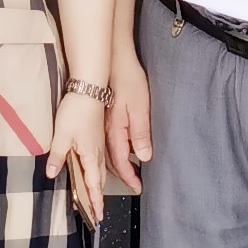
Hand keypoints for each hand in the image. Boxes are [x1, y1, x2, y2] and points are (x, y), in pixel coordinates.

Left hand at [47, 90, 107, 225]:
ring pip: (101, 169)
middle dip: (98, 196)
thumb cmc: (77, 111)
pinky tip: (93, 167)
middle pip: (100, 179)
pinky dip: (97, 169)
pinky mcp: (96, 135)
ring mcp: (99, 143)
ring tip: (96, 194)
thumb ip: (57, 156)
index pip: (94, 184)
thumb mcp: (62, 136)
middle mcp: (98, 152)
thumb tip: (51, 173)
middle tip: (97, 211)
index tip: (98, 216)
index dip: (95, 201)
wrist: (90, 89)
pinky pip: (99, 158)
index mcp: (91, 155)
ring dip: (98, 183)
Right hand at [105, 56, 152, 189]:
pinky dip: (114, 152)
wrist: (114, 59)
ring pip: (107, 152)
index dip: (130, 178)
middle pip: (112, 161)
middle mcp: (106, 131)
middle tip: (134, 185)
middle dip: (123, 176)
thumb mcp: (140, 107)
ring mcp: (103, 125)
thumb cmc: (128, 80)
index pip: (122, 162)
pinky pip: (107, 142)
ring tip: (129, 173)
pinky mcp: (104, 118)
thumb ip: (141, 133)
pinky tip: (121, 150)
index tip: (138, 188)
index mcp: (115, 131)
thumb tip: (144, 156)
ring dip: (117, 165)